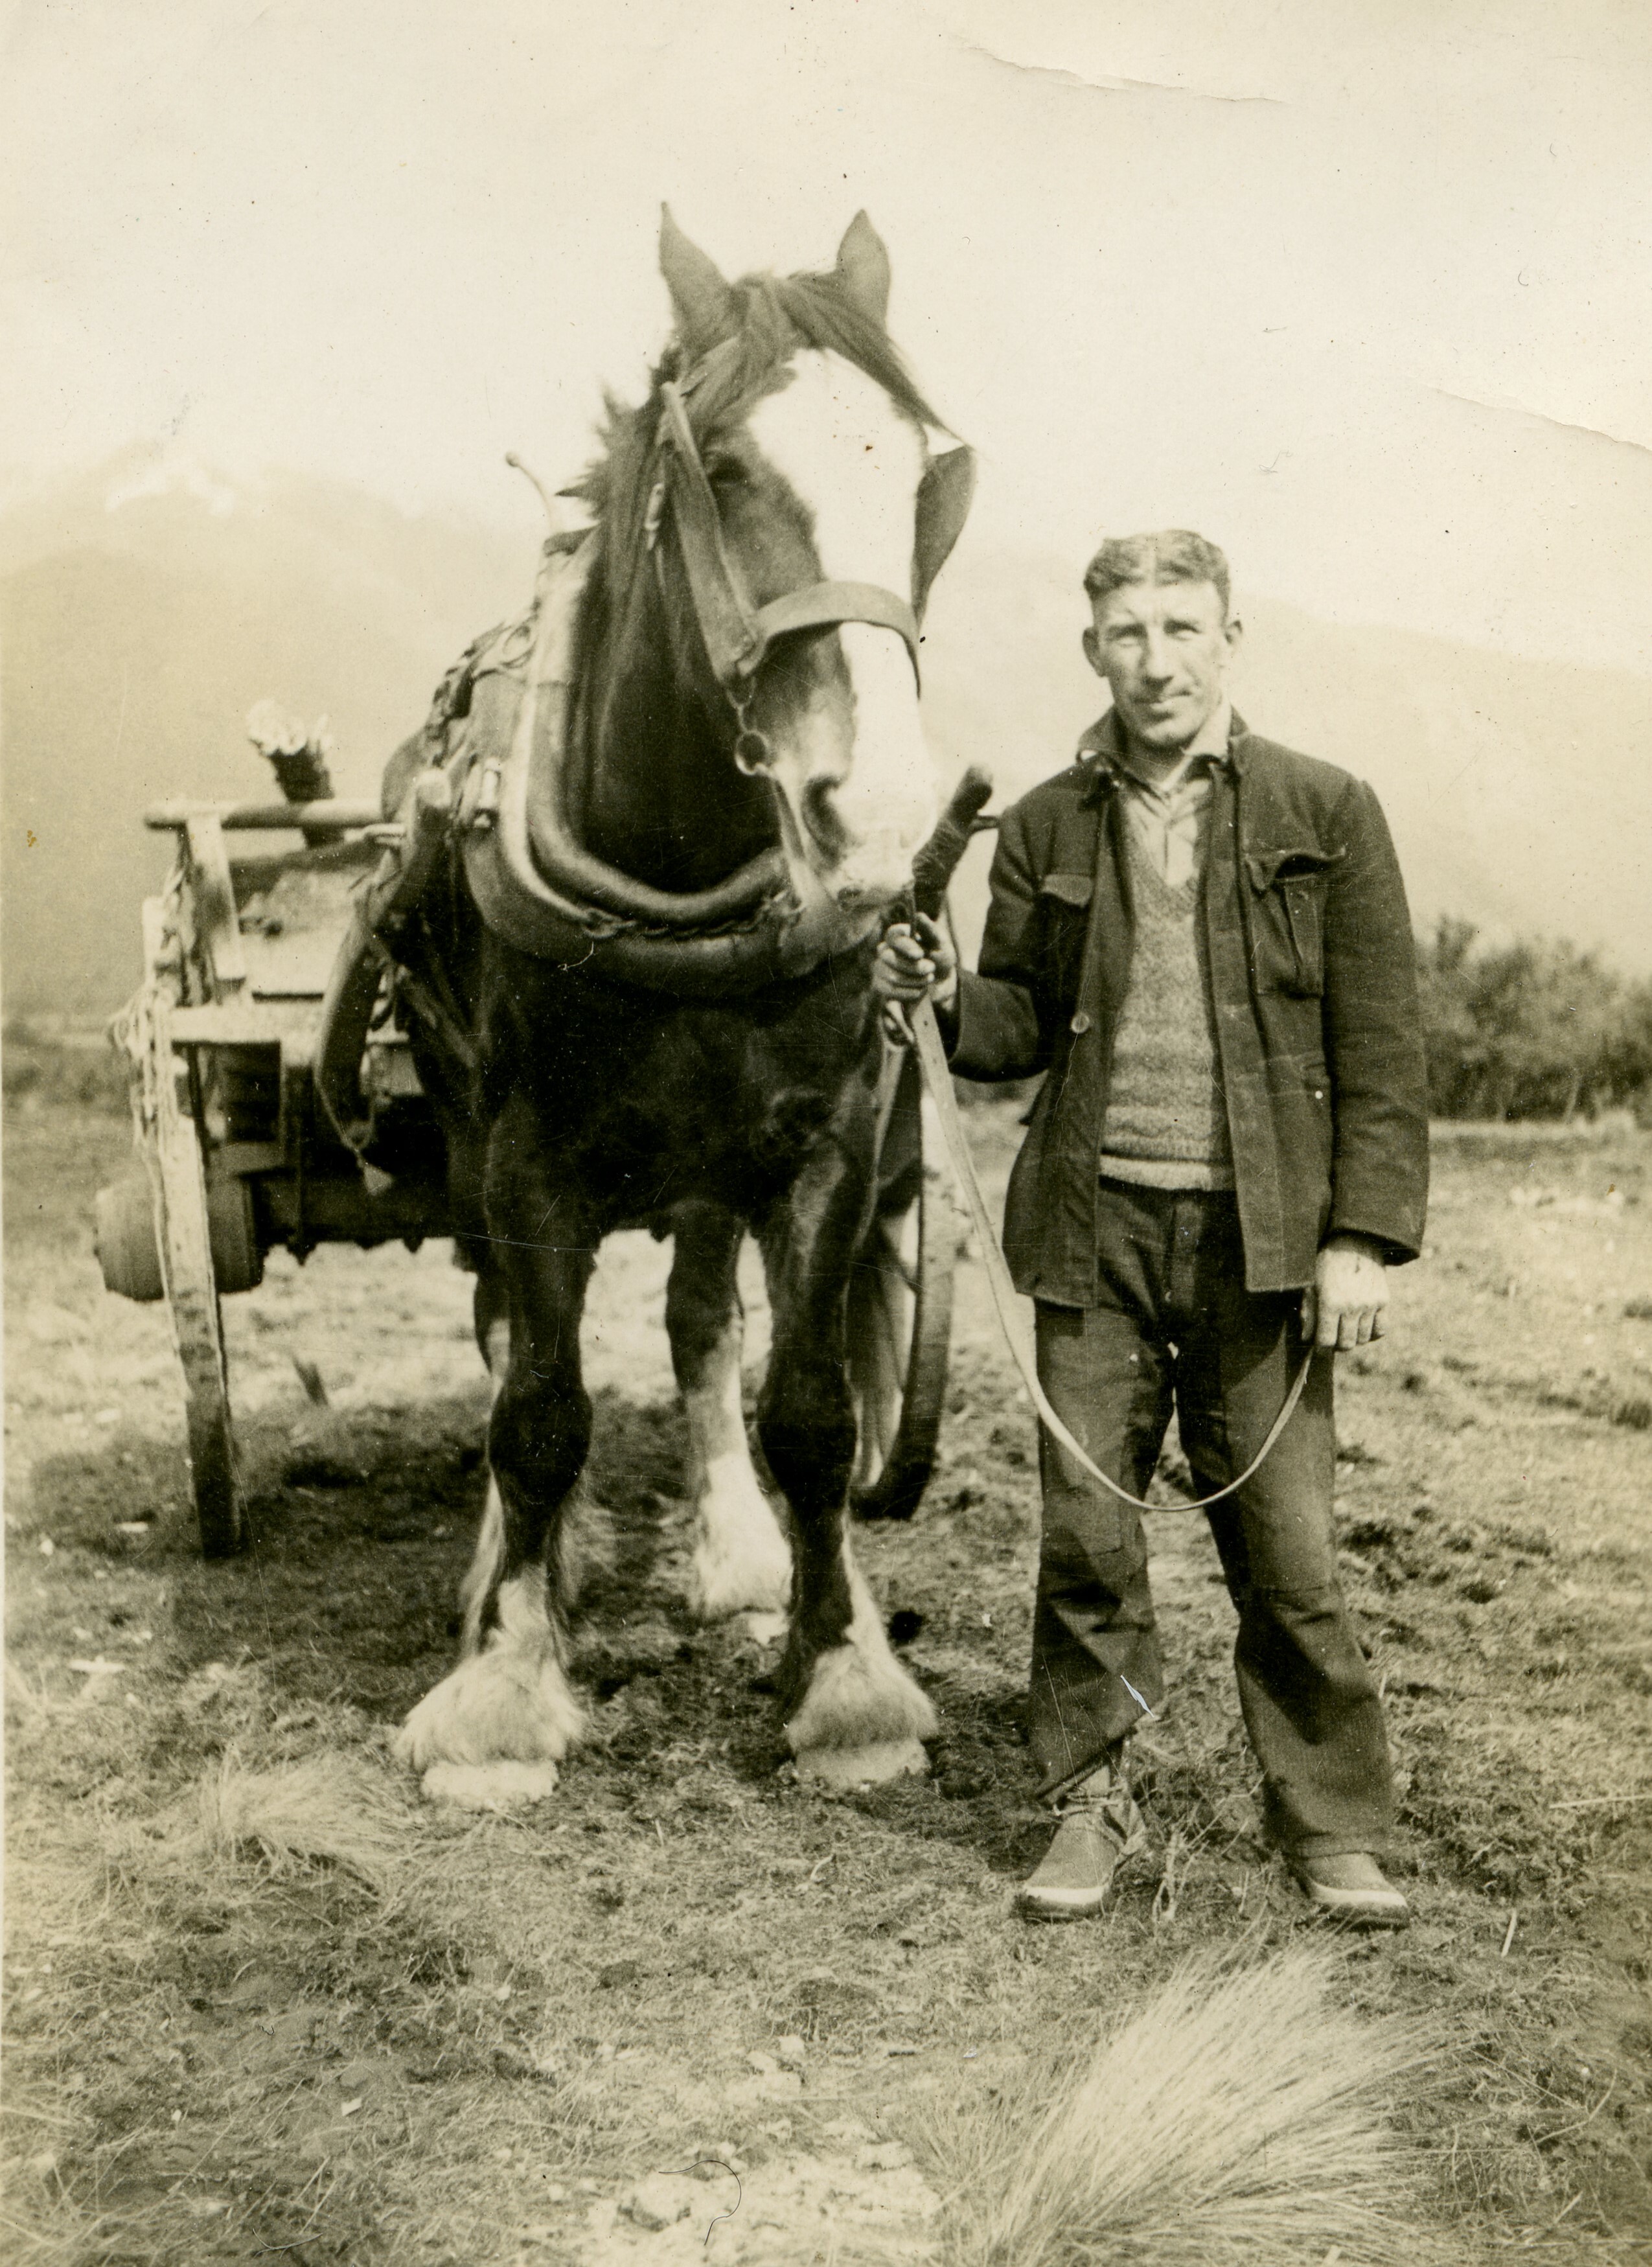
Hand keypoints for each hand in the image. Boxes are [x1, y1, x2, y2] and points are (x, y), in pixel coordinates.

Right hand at [872, 914, 957, 1043]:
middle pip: (888, 957)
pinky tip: (919, 991)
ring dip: (913, 981)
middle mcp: (886, 950)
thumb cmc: (940, 958)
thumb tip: (918, 915)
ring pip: (889, 976)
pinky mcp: (881, 986)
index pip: (892, 935)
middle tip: (931, 969)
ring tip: (928, 980)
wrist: (941, 983)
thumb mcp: (941, 943)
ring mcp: (881, 968)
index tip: (920, 954)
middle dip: (912, 967)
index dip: (905, 945)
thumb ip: (930, 930)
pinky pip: (887, 991)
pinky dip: (906, 993)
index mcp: (899, 936)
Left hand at [1301, 1235, 1388, 1350]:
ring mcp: (1370, 1304)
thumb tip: (1307, 1339)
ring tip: (1344, 1329)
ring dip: (1352, 1339)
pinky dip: (1370, 1333)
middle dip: (1336, 1345)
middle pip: (1346, 1344)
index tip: (1318, 1343)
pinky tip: (1360, 1326)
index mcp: (1330, 1302)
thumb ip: (1308, 1313)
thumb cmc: (1326, 1262)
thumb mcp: (1310, 1284)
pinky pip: (1380, 1330)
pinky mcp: (1383, 1300)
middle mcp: (1352, 1306)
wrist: (1354, 1239)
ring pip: (1362, 1339)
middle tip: (1331, 1337)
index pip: (1326, 1342)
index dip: (1320, 1347)